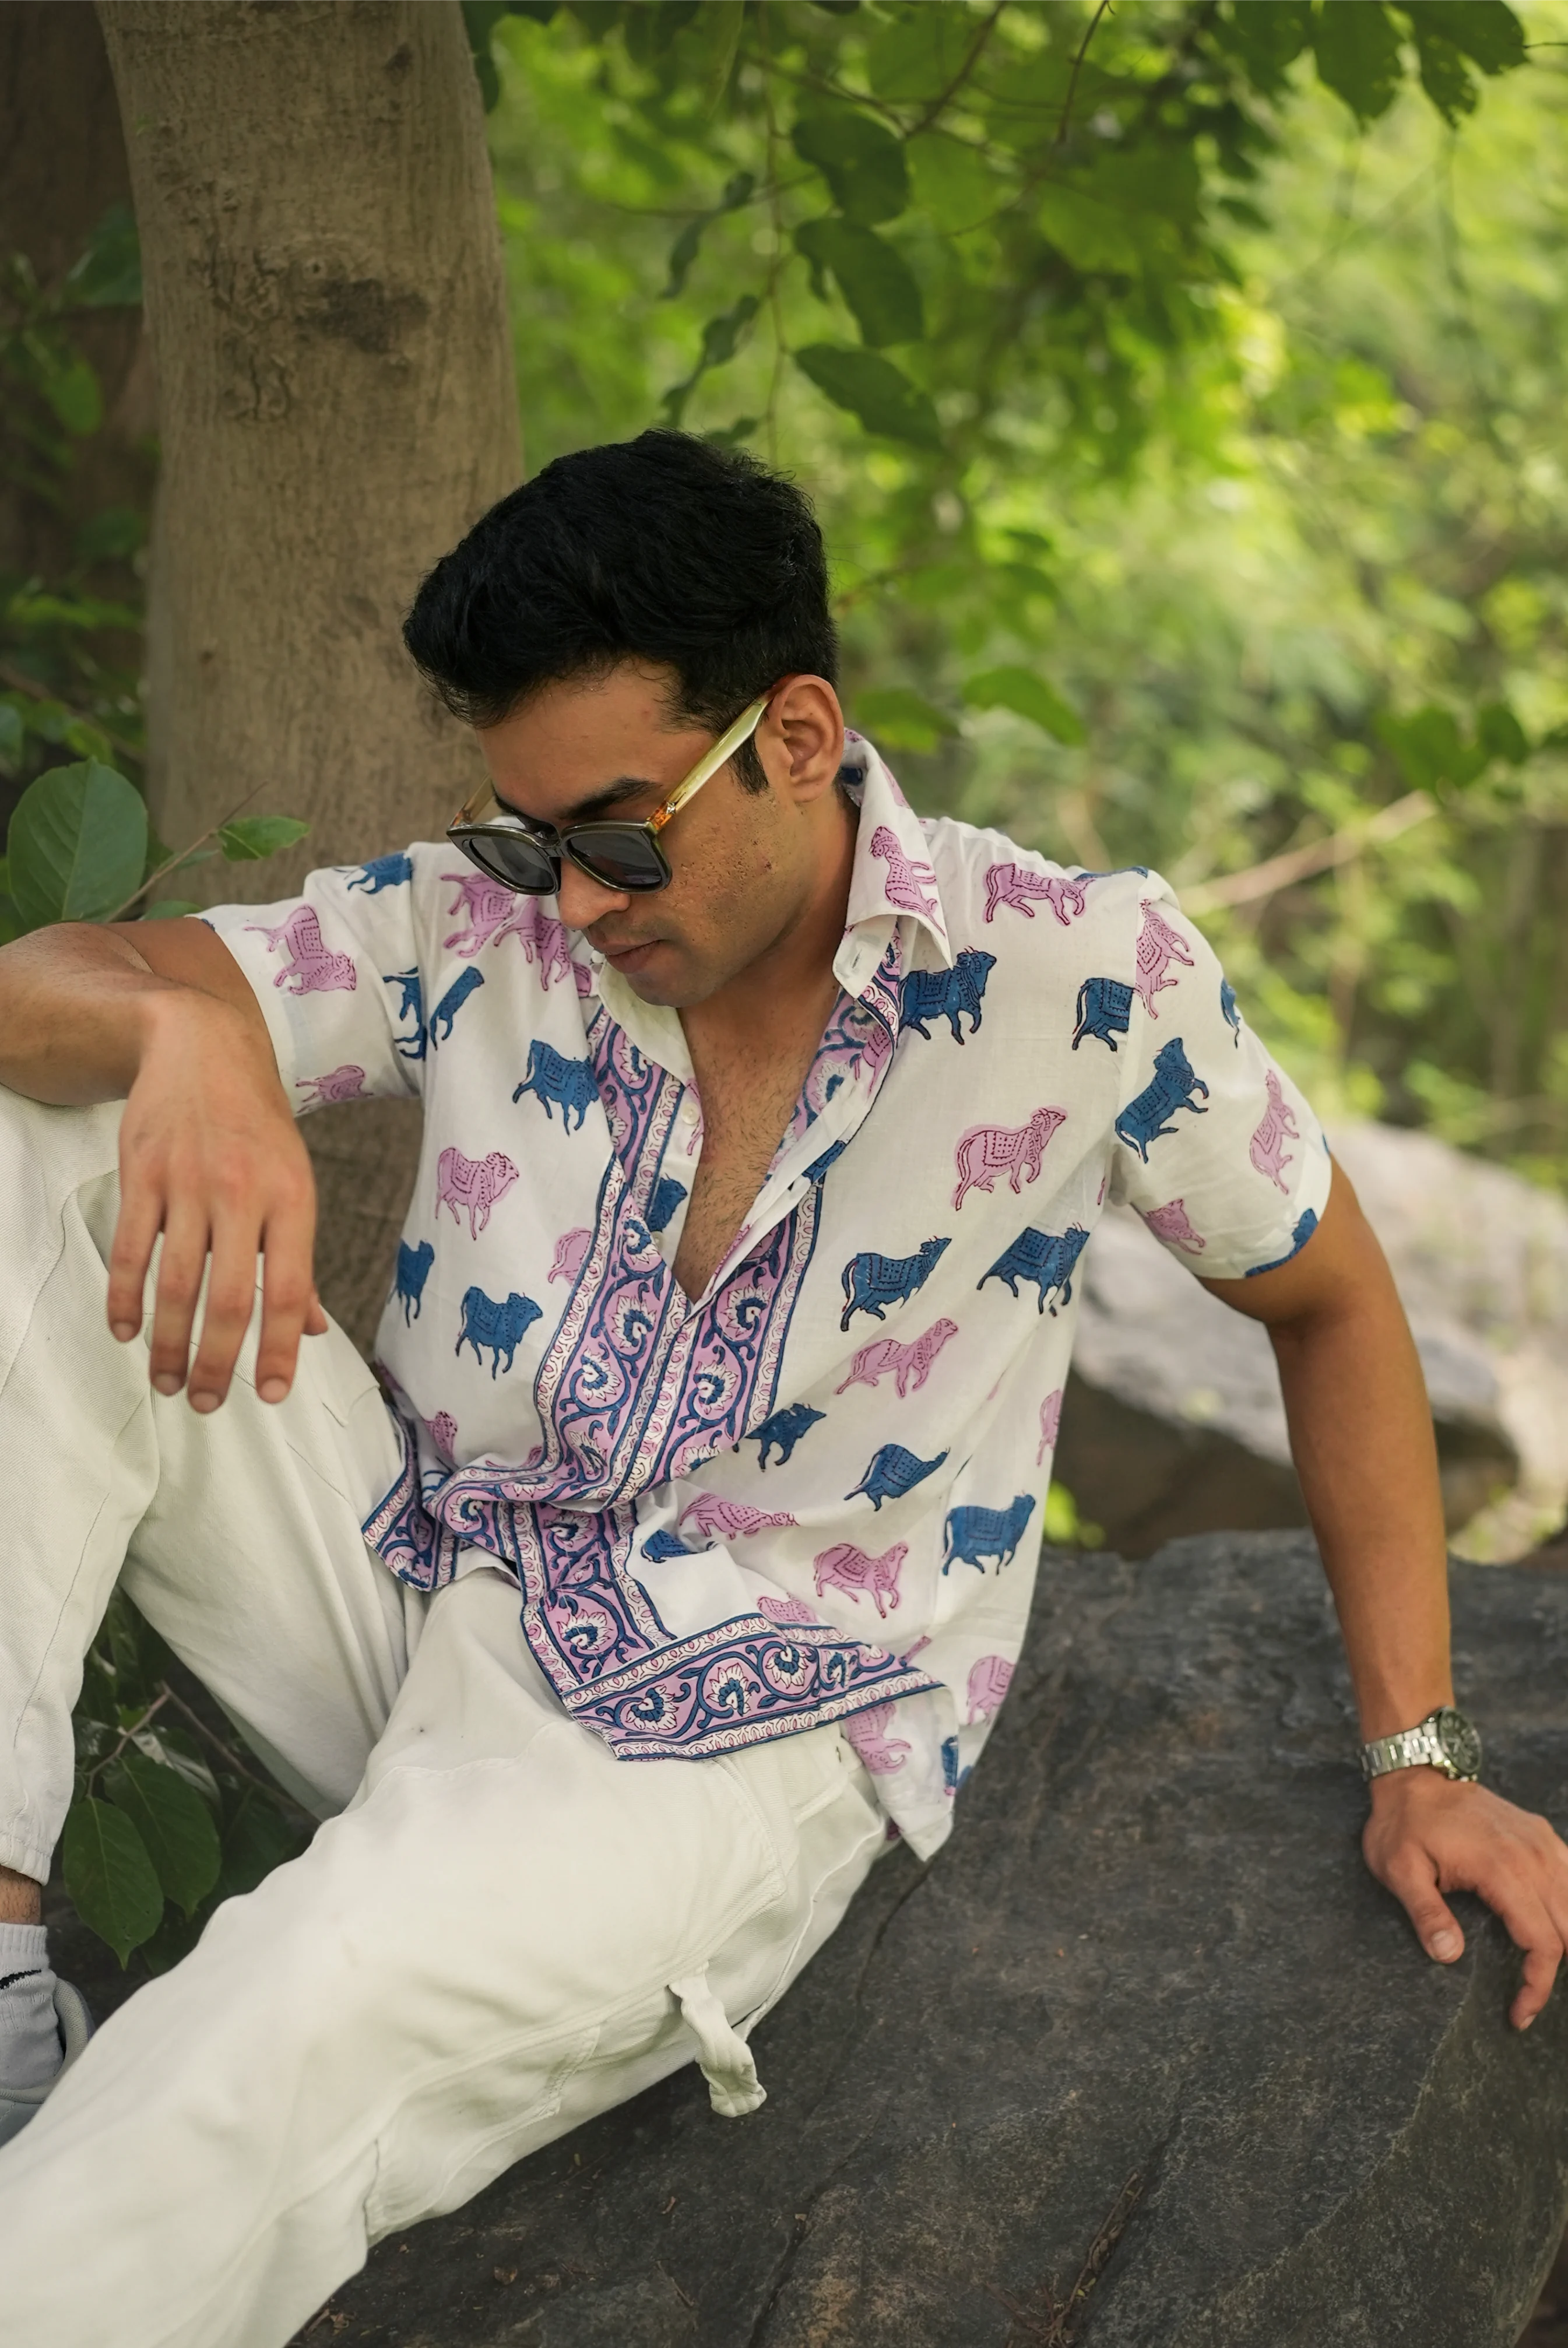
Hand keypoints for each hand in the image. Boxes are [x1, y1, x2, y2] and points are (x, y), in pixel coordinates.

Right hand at [106, 990, 326, 1410]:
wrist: (203, 1048)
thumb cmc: (258, 1128)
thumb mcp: (294, 1183)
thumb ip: (299, 1260)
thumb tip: (311, 1330)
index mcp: (293, 1200)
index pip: (290, 1290)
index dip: (279, 1349)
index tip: (270, 1394)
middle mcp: (243, 1194)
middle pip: (230, 1298)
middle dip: (216, 1363)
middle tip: (205, 1403)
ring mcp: (189, 1183)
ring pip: (176, 1283)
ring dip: (167, 1343)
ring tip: (165, 1382)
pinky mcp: (142, 1174)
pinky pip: (132, 1249)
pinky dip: (125, 1298)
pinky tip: (126, 1331)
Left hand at [1362, 1768, 1567, 2027]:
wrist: (1415, 1774)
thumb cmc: (1404, 1823)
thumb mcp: (1399, 1869)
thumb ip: (1426, 1913)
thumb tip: (1448, 1955)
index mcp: (1503, 1869)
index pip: (1543, 1943)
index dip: (1537, 1986)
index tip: (1518, 2014)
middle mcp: (1534, 1855)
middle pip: (1567, 1931)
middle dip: (1550, 1972)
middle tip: (1523, 1999)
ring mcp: (1543, 1842)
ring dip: (1564, 1940)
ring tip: (1535, 1968)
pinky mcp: (1542, 1834)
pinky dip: (1567, 1907)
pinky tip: (1549, 1925)